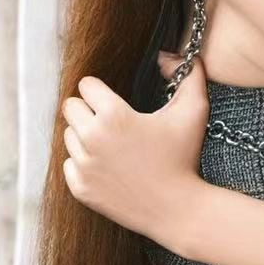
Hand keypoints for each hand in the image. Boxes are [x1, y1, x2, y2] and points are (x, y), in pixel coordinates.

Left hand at [60, 50, 208, 243]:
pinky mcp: (80, 188)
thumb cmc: (185, 158)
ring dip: (86, 137)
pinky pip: (69, 165)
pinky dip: (84, 164)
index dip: (102, 91)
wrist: (178, 210)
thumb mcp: (194, 111)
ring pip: (69, 136)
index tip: (116, 102)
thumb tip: (168, 55)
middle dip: (89, 111)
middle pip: (70, 107)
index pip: (86, 85)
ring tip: (114, 147)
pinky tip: (108, 168)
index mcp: (113, 116)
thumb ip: (188, 72)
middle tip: (111, 122)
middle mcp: (92, 139)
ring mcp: (83, 166)